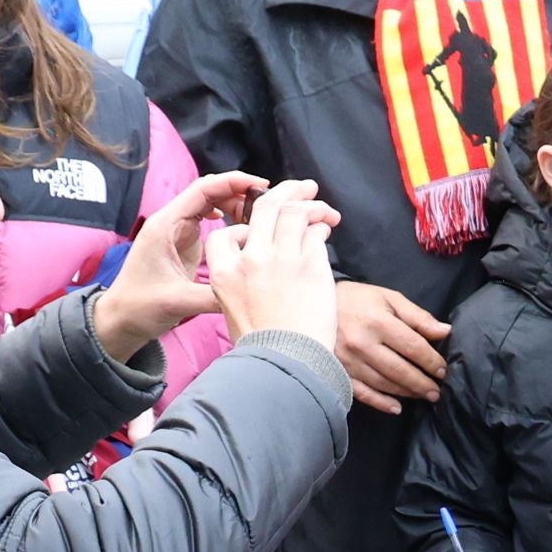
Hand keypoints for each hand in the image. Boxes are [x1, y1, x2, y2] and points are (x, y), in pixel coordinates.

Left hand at [95, 169, 269, 360]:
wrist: (120, 319)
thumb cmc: (139, 307)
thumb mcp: (178, 303)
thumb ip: (214, 297)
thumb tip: (249, 293)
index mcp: (165, 226)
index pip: (203, 189)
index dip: (233, 182)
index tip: (261, 185)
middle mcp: (171, 223)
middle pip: (209, 191)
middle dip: (239, 191)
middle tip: (269, 203)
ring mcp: (178, 232)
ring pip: (211, 204)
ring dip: (236, 205)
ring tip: (260, 218)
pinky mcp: (185, 244)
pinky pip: (211, 221)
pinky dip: (229, 218)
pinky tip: (245, 228)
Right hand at [201, 181, 344, 355]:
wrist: (286, 364)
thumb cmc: (263, 348)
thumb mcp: (233, 312)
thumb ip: (242, 281)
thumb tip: (259, 264)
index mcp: (224, 272)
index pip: (227, 234)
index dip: (244, 228)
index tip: (259, 231)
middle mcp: (250, 259)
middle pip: (265, 208)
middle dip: (286, 191)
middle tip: (302, 187)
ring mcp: (282, 259)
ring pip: (295, 213)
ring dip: (312, 205)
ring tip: (323, 208)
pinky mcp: (311, 265)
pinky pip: (316, 233)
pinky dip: (322, 227)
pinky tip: (328, 230)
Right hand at [324, 276, 447, 411]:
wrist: (315, 304)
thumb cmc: (357, 300)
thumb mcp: (389, 298)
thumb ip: (417, 316)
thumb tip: (444, 332)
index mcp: (377, 322)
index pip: (412, 346)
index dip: (431, 361)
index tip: (442, 370)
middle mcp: (362, 343)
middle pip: (399, 370)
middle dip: (422, 383)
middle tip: (437, 391)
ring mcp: (348, 360)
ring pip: (383, 383)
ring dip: (406, 393)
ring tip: (422, 395)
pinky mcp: (338, 371)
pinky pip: (361, 392)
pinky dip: (380, 402)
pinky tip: (396, 408)